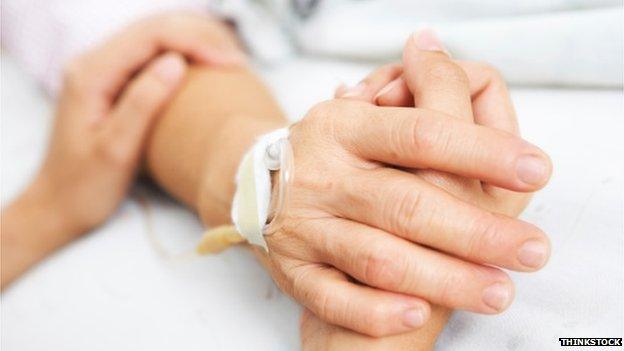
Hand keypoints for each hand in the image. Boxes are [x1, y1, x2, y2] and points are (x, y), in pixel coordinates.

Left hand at [1, 13, 244, 287]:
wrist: (57, 206)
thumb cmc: (84, 187)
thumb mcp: (116, 150)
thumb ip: (143, 103)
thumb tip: (176, 62)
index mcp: (90, 74)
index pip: (150, 37)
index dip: (194, 42)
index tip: (231, 65)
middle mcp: (92, 62)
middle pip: (153, 29)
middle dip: (199, 37)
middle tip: (238, 62)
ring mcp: (101, 70)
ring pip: (154, 37)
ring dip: (193, 43)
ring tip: (228, 61)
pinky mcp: (112, 82)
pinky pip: (151, 55)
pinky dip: (182, 55)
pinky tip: (204, 68)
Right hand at [260, 32, 551, 336]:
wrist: (258, 190)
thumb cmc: (331, 154)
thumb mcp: (364, 111)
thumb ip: (414, 93)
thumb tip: (436, 52)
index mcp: (344, 128)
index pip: (420, 133)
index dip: (480, 149)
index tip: (533, 169)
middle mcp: (323, 178)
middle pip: (407, 204)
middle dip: (476, 231)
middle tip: (531, 251)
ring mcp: (306, 229)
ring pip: (378, 258)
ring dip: (443, 278)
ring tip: (497, 291)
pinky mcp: (296, 272)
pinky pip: (330, 298)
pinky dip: (375, 310)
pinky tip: (417, 313)